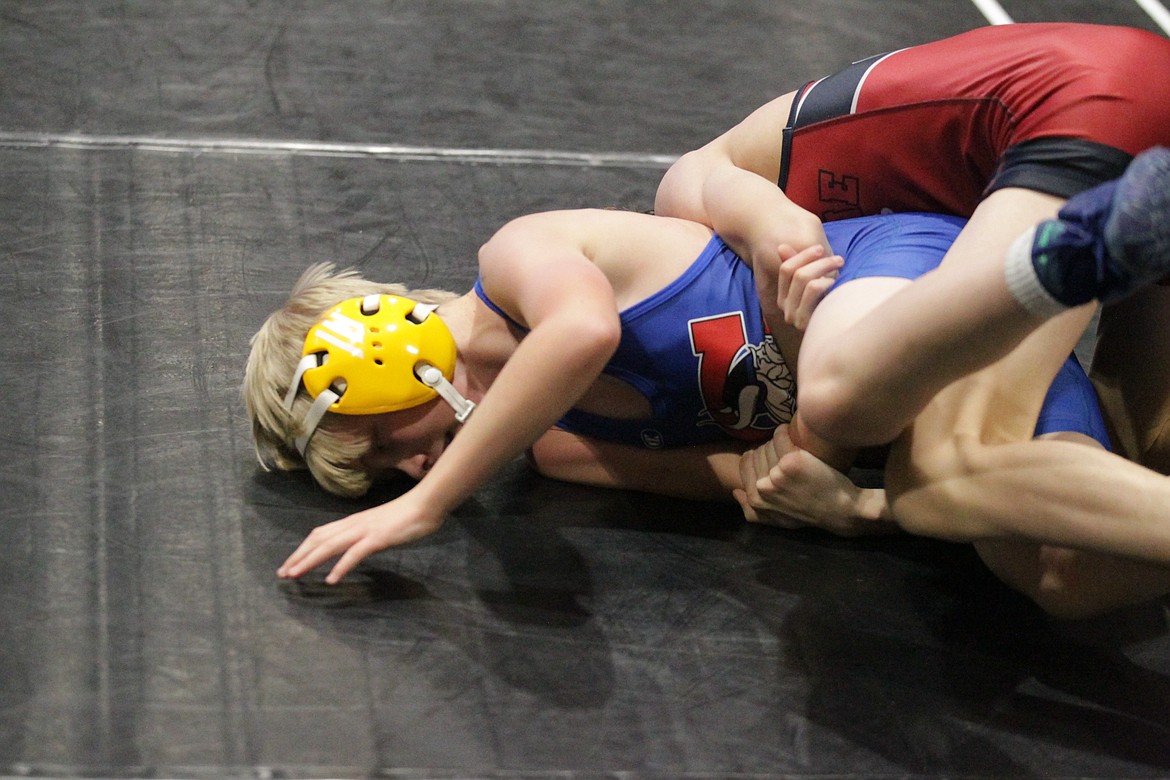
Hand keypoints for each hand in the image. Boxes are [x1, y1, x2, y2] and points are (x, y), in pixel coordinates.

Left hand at [277, 493, 442, 583]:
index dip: (302, 549)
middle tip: (282, 574)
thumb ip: (364, 535)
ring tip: (295, 576)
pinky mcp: (378, 538)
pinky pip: (355, 554)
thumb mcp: (378, 526)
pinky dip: (341, 566)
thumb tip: (352, 547)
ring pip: (330, 546)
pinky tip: (332, 580)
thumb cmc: (406, 516)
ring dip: (310, 561)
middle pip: (318, 540)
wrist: (425, 505)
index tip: (289, 564)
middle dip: (298, 557)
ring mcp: (365, 531)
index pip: (320, 534)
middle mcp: (353, 525)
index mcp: (352, 522)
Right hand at [735, 425, 886, 535]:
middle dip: (769, 449)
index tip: (773, 457)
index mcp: (756, 499)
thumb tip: (735, 492)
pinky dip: (786, 432)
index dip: (757, 456)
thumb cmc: (809, 514)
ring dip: (778, 441)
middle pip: (757, 451)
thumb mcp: (777, 520)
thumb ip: (752, 510)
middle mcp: (763, 486)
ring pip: (768, 443)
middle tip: (785, 453)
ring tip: (792, 447)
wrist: (840, 510)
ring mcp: (777, 473)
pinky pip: (780, 435)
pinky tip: (796, 436)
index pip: (745, 462)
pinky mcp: (792, 460)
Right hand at [775, 244, 842, 329]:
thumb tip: (781, 247)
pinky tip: (837, 285)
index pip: (785, 270)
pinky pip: (813, 289)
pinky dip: (826, 281)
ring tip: (840, 269)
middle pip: (795, 273)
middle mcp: (785, 308)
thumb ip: (798, 266)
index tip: (820, 249)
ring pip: (803, 278)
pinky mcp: (805, 322)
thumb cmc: (832, 307)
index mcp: (784, 298)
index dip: (802, 256)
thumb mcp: (815, 282)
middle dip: (817, 261)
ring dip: (824, 268)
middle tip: (838, 259)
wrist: (843, 337)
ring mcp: (793, 317)